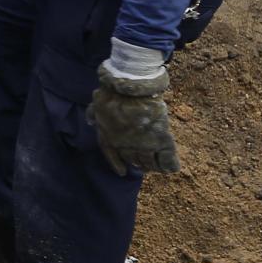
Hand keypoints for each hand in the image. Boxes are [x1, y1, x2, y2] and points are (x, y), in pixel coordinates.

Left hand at [89, 45, 179, 176]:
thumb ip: (94, 113)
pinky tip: (171, 169)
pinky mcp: (161, 140)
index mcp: (109, 138)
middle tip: (143, 166)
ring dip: (152, 166)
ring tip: (156, 168)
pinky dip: (169, 165)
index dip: (117, 164)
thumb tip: (90, 119)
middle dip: (137, 163)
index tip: (122, 172)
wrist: (130, 90)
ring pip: (148, 162)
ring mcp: (143, 145)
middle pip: (132, 160)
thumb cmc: (112, 95)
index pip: (112, 155)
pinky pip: (167, 158)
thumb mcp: (97, 104)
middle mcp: (125, 146)